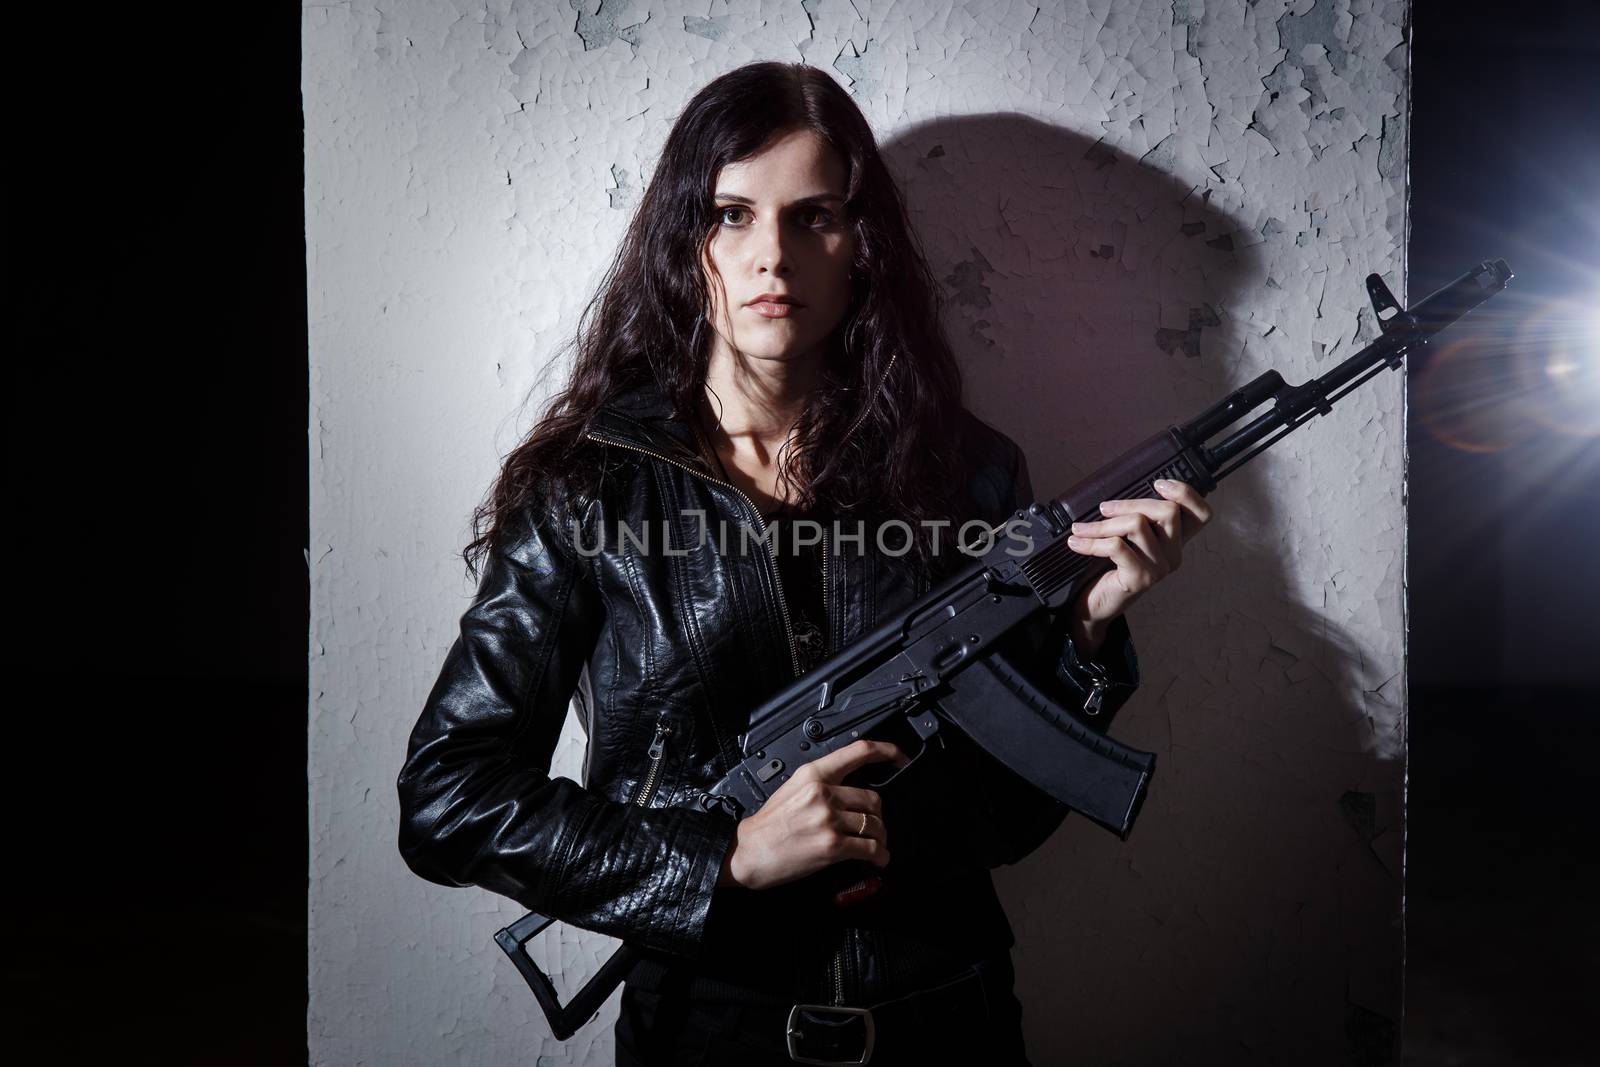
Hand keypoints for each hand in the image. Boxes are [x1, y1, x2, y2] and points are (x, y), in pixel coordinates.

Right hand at [716, 738, 905, 890]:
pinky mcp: (832, 845)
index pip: (859, 752)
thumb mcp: (793, 789)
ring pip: (874, 824)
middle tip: (876, 826)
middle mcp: (823, 792)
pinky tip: (877, 858)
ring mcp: (828, 819)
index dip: (886, 752)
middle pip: (873, 798)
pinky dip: (879, 856)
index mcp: (814, 774)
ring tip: (876, 844)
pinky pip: (869, 848)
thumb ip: (822, 784)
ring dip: (880, 837)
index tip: (898, 758)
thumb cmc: (768, 825)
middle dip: (878, 816)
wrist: (748, 851)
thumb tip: (851, 791)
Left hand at [1063, 479, 1213, 654]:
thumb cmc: (1109, 567)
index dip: (1186, 494)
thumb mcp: (1127, 539)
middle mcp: (1174, 555)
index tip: (1158, 484)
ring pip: (1137, 525)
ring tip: (1080, 529)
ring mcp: (1160, 568)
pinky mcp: (1140, 578)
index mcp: (1175, 542)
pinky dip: (1091, 541)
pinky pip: (1116, 546)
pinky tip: (1076, 543)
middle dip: (1131, 503)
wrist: (1096, 606)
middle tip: (1103, 509)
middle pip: (1168, 511)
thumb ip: (1136, 519)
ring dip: (1102, 524)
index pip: (1201, 515)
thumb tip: (1118, 495)